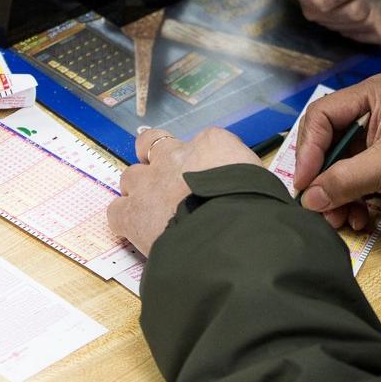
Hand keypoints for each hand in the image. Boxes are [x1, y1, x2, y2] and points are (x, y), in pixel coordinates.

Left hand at [108, 127, 260, 255]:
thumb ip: (245, 178)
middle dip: (157, 159)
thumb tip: (247, 190)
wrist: (228, 238)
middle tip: (167, 180)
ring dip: (140, 189)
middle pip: (154, 145)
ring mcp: (149, 183)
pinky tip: (138, 231)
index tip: (210, 178)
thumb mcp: (263, 182)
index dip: (203, 162)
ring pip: (131, 175)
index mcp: (212, 144)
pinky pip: (117, 210)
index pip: (204, 143)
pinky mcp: (132, 213)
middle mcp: (175, 155)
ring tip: (153, 210)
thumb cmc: (255, 210)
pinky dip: (125, 219)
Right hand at [293, 75, 380, 229]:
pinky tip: (358, 220)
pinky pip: (354, 185)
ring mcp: (380, 144)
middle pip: (326, 145)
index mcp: (373, 95)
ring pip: (338, 169)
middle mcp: (372, 114)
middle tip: (317, 209)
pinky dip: (350, 203)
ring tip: (340, 221)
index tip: (303, 185)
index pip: (321, 116)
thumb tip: (307, 199)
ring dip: (334, 197)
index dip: (308, 150)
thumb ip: (344, 180)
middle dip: (321, 179)